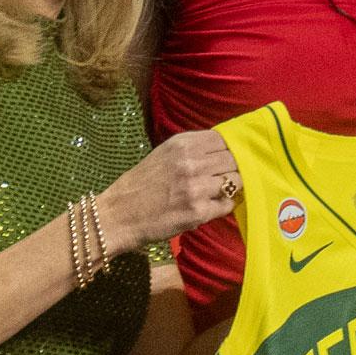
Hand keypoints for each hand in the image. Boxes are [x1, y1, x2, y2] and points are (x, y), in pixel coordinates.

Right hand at [97, 130, 240, 252]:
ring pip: (236, 181)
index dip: (229, 149)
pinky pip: (227, 204)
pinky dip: (224, 205)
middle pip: (234, 159)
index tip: (228, 158)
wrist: (118, 215)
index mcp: (182, 144)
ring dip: (232, 187)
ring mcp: (196, 188)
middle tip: (225, 178)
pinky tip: (211, 206)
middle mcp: (191, 162)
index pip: (224, 139)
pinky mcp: (198, 212)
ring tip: (218, 192)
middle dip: (234, 168)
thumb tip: (226, 148)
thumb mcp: (164, 154)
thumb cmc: (142, 184)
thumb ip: (193, 149)